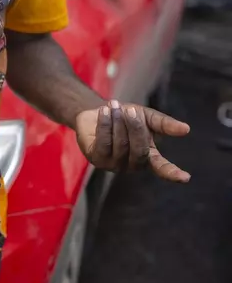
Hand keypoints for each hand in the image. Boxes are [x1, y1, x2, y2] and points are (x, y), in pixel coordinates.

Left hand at [75, 100, 190, 182]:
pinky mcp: (96, 159)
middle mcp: (132, 164)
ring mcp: (113, 164)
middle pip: (139, 151)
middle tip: (131, 110)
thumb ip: (164, 124)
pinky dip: (105, 124)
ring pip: (120, 144)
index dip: (172, 172)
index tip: (185, 178)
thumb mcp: (147, 117)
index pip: (161, 167)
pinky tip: (104, 111)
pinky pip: (104, 143)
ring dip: (118, 122)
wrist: (99, 111)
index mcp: (148, 157)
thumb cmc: (126, 117)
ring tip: (115, 105)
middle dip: (135, 128)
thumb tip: (186, 129)